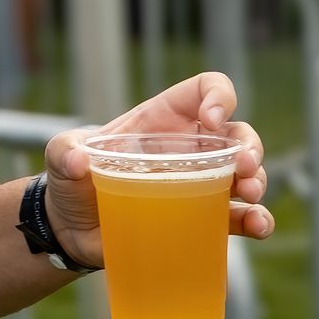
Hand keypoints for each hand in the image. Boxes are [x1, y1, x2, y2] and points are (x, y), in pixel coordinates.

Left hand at [42, 72, 272, 268]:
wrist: (71, 228)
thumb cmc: (70, 180)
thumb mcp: (61, 156)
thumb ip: (64, 151)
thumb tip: (79, 161)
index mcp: (161, 121)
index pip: (203, 90)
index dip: (218, 95)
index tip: (211, 119)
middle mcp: (188, 148)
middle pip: (236, 133)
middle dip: (249, 145)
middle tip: (243, 167)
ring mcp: (199, 184)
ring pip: (246, 173)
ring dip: (258, 181)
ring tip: (250, 195)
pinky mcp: (202, 219)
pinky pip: (239, 216)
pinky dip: (256, 219)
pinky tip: (257, 225)